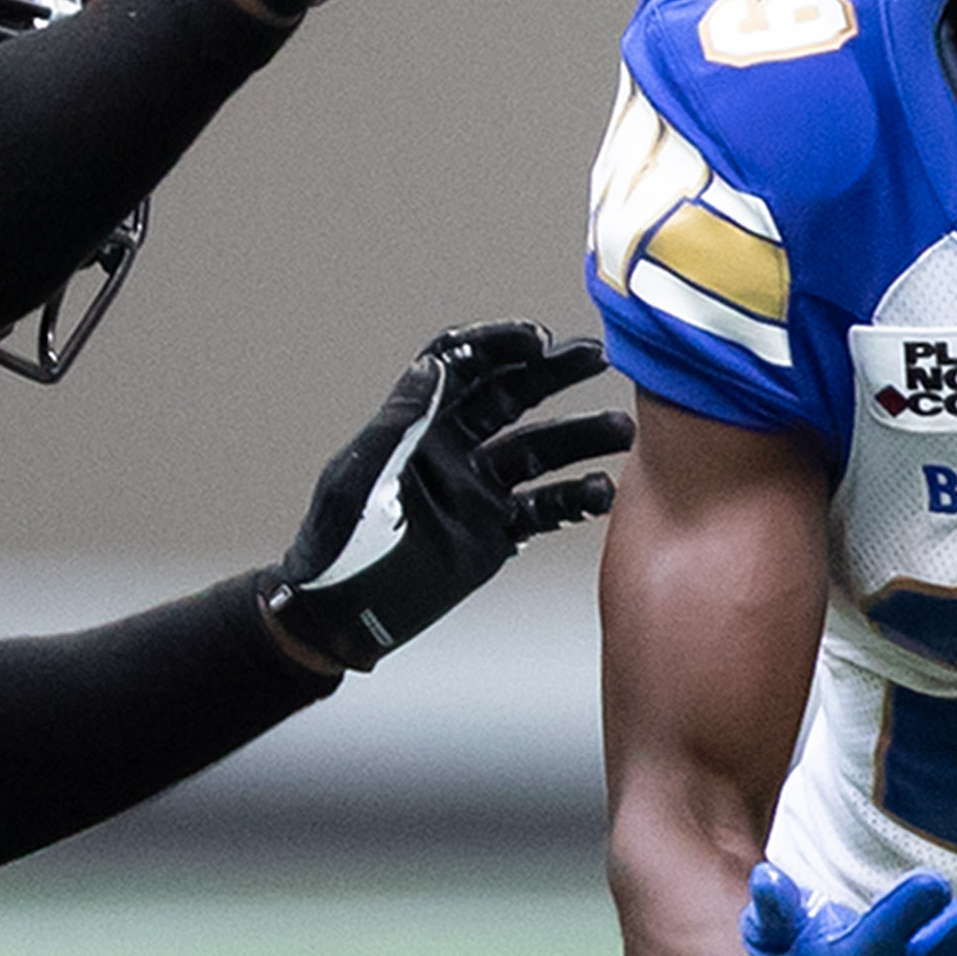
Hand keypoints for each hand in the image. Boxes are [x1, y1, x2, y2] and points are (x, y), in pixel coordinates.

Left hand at [258, 320, 624, 671]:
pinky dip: (576, 498)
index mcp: (416, 425)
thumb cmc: (335, 544)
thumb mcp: (362, 476)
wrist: (340, 616)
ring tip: (620, 430)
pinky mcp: (495, 532)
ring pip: (540, 449)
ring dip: (581, 437)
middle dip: (554, 373)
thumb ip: (402, 421)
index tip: (536, 339)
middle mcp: (453, 448)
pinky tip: (603, 491)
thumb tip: (434, 364)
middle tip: (595, 357)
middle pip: (512, 395)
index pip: (462, 365)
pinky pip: (544, 507)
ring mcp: (478, 489)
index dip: (497, 344)